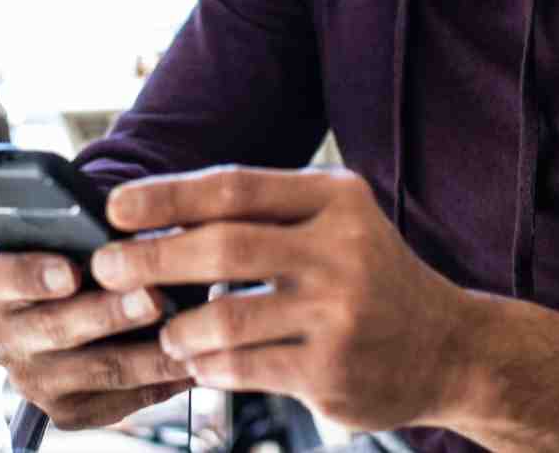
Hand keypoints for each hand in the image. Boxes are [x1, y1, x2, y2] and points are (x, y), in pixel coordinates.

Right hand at [0, 251, 193, 429]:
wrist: (84, 320)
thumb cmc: (84, 262)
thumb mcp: (76, 239)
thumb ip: (94, 235)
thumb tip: (139, 228)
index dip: (29, 274)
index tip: (70, 272)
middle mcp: (3, 337)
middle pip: (53, 327)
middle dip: (109, 314)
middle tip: (154, 297)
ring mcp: (33, 381)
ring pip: (96, 369)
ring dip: (147, 354)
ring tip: (187, 335)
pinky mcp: (66, 413)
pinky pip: (120, 400)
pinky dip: (162, 381)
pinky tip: (192, 362)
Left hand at [92, 166, 472, 432]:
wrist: (450, 347)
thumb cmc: (371, 277)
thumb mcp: (336, 222)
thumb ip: (264, 215)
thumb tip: (158, 214)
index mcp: (336, 199)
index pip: (236, 188)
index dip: (166, 196)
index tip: (115, 208)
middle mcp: (342, 250)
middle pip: (223, 248)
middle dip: (152, 258)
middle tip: (107, 268)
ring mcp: (339, 313)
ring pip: (226, 318)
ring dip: (177, 326)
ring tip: (165, 330)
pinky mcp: (331, 370)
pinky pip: (244, 367)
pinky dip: (208, 365)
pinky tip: (199, 361)